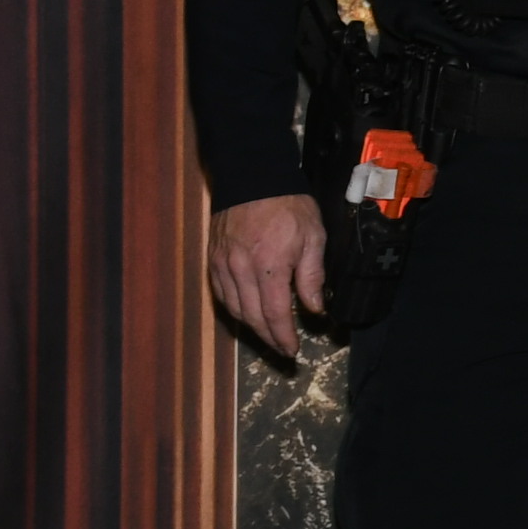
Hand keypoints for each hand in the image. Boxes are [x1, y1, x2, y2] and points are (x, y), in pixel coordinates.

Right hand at [209, 194, 324, 366]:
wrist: (253, 177)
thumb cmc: (289, 205)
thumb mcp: (313, 237)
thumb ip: (312, 276)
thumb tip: (314, 309)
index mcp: (269, 265)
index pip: (275, 314)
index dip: (283, 337)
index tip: (292, 351)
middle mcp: (241, 270)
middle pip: (252, 317)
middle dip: (268, 338)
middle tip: (282, 350)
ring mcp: (223, 264)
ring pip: (234, 309)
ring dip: (251, 326)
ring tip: (268, 335)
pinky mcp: (213, 258)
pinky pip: (221, 293)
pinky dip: (234, 308)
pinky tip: (246, 312)